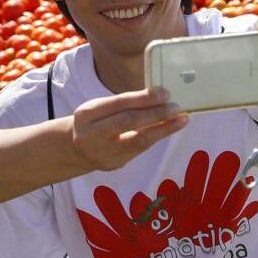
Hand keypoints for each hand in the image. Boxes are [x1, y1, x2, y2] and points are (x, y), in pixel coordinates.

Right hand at [70, 88, 187, 170]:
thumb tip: (159, 96)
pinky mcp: (114, 165)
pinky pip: (139, 150)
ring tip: (181, 120)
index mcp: (86, 114)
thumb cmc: (94, 121)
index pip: (118, 104)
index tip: (164, 93)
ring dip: (163, 129)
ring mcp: (102, 153)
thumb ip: (124, 103)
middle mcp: (91, 135)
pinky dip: (156, 137)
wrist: (76, 150)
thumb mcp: (99, 107)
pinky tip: (168, 129)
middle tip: (175, 107)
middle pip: (128, 122)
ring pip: (138, 141)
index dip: (143, 98)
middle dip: (155, 114)